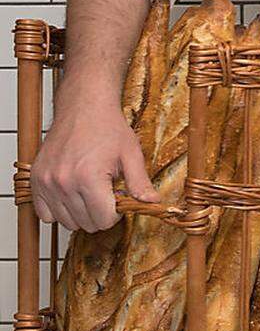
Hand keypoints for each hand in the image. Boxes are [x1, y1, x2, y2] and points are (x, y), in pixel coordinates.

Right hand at [30, 85, 156, 232]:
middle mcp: (64, 182)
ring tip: (88, 191)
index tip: (117, 199)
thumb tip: (152, 203)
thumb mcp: (131, 154)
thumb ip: (140, 183)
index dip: (115, 213)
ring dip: (80, 213)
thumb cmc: (106, 126)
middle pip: (86, 224)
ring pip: (66, 222)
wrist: (83, 106)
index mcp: (89, 178)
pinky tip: (71, 195)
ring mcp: (47, 182)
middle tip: (104, 192)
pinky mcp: (36, 179)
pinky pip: (44, 214)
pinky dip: (58, 210)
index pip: (103, 220)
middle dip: (99, 213)